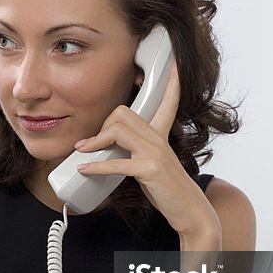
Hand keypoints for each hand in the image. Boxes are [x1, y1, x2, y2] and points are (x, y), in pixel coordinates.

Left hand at [73, 64, 220, 246]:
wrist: (189, 211)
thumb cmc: (168, 190)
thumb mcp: (151, 164)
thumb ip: (135, 151)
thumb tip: (108, 150)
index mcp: (161, 134)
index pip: (168, 101)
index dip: (171, 81)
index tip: (173, 62)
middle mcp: (159, 138)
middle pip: (123, 114)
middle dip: (102, 127)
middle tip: (92, 143)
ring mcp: (155, 153)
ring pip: (118, 130)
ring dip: (96, 142)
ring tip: (83, 151)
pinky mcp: (150, 169)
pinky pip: (116, 163)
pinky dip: (96, 166)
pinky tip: (85, 168)